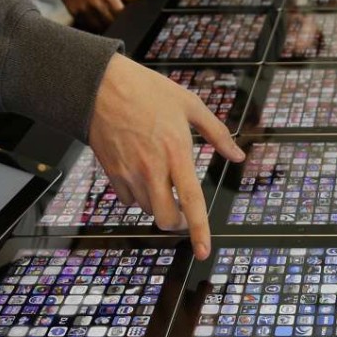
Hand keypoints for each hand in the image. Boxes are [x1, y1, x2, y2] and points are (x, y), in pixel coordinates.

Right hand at [50, 0, 145, 29]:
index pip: (122, 15)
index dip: (127, 18)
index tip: (128, 17)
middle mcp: (96, 4)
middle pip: (112, 23)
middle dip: (117, 23)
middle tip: (118, 18)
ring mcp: (84, 9)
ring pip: (99, 27)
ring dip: (105, 25)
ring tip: (106, 18)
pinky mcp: (74, 12)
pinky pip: (87, 24)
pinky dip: (92, 23)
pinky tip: (94, 16)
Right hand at [88, 55, 245, 259]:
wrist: (99, 85)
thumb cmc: (146, 90)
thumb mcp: (190, 104)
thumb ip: (217, 133)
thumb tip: (238, 155)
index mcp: (176, 152)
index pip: (191, 201)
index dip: (199, 230)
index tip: (205, 252)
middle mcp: (152, 168)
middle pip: (165, 218)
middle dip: (177, 222)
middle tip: (183, 213)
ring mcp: (129, 172)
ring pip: (147, 209)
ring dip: (159, 205)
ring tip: (161, 180)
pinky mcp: (111, 172)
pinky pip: (128, 199)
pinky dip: (138, 196)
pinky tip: (141, 175)